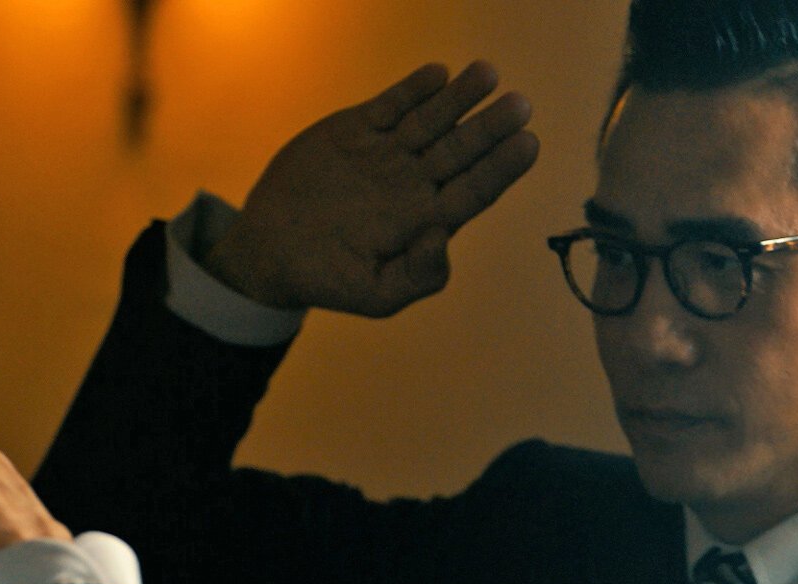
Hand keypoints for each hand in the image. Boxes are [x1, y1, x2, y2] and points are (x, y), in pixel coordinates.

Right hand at [204, 61, 538, 317]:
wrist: (270, 250)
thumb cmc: (329, 279)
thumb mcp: (376, 295)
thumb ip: (418, 275)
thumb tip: (445, 236)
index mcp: (427, 220)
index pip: (475, 190)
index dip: (502, 168)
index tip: (528, 144)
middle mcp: (414, 182)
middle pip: (462, 150)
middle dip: (491, 127)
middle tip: (520, 106)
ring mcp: (388, 153)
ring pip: (433, 120)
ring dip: (460, 98)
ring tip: (487, 74)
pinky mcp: (358, 130)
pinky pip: (392, 106)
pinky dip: (414, 91)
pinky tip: (438, 75)